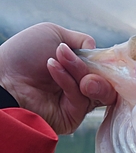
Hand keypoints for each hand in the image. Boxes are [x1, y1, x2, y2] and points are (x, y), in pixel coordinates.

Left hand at [0, 23, 116, 133]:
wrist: (3, 78)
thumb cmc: (23, 54)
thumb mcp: (54, 34)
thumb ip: (82, 41)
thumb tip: (99, 51)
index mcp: (78, 69)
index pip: (105, 69)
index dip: (107, 63)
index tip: (104, 55)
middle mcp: (80, 87)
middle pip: (107, 83)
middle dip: (96, 69)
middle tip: (76, 59)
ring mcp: (77, 104)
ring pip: (98, 91)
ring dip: (80, 71)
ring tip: (60, 60)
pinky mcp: (72, 118)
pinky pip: (81, 100)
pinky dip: (67, 80)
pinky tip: (52, 68)